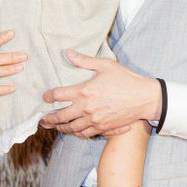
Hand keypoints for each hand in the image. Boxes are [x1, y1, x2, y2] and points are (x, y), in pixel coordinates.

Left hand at [40, 50, 162, 137]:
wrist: (144, 98)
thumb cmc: (125, 79)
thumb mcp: (105, 65)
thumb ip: (84, 60)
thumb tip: (67, 53)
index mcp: (85, 91)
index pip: (58, 95)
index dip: (48, 96)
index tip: (45, 97)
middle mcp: (86, 108)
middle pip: (60, 116)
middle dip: (49, 118)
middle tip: (42, 119)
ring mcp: (94, 120)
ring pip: (71, 127)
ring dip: (60, 127)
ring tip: (55, 126)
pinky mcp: (102, 128)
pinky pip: (84, 134)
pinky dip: (76, 133)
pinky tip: (73, 130)